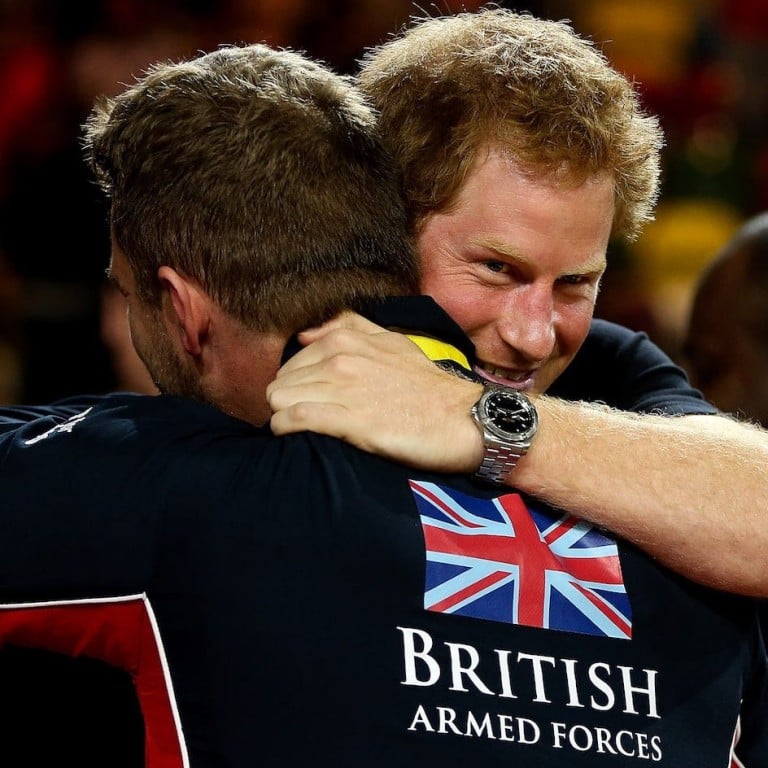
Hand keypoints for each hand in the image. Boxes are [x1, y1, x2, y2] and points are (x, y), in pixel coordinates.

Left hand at [267, 312, 484, 472]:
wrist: (462, 417)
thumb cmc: (426, 385)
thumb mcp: (391, 342)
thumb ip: (350, 328)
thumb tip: (307, 332)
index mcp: (347, 339)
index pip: (291, 361)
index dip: (292, 384)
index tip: (301, 400)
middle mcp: (341, 358)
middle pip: (280, 382)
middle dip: (285, 400)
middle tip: (299, 417)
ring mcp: (345, 388)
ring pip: (281, 398)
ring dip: (283, 416)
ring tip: (299, 429)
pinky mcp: (351, 420)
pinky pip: (296, 419)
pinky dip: (286, 428)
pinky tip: (295, 435)